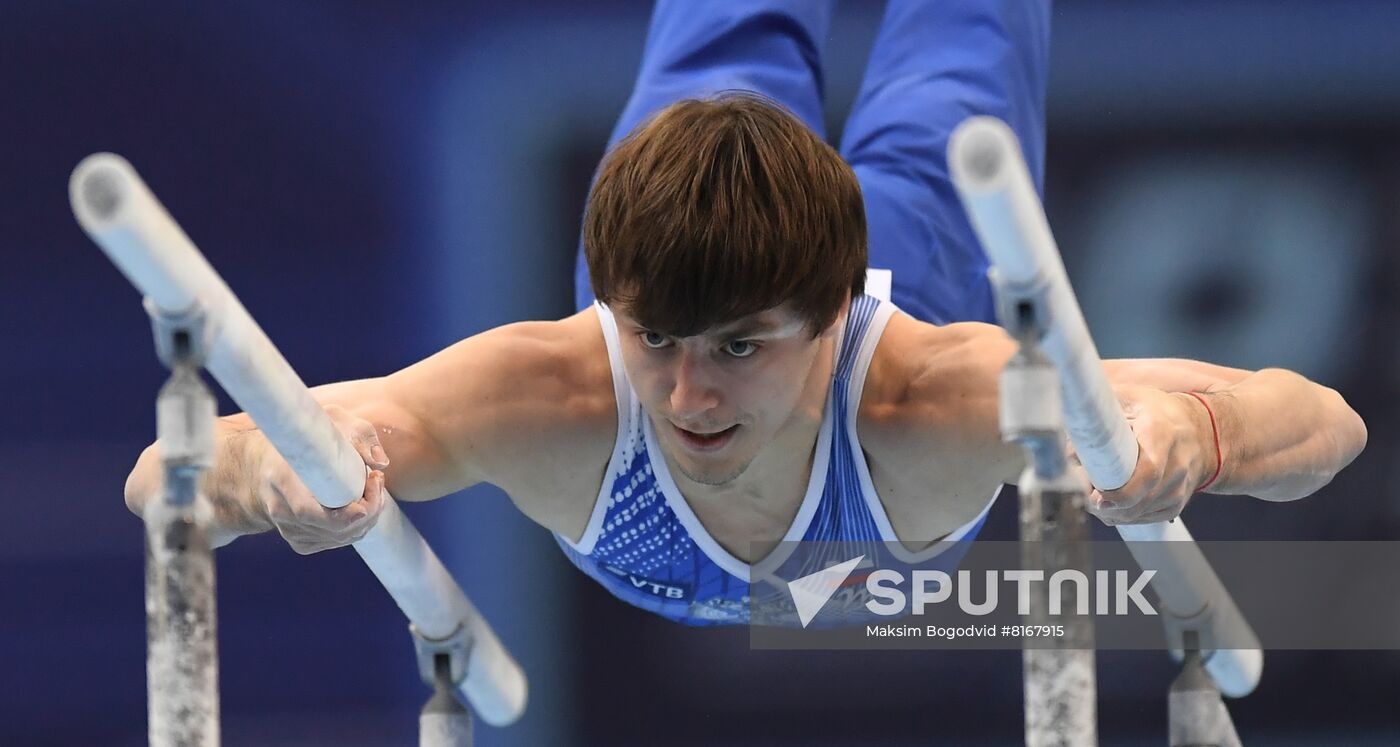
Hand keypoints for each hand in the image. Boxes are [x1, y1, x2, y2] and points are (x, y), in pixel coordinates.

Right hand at [254, 404, 389, 553]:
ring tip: (372, 488)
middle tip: (377, 480)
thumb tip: (380, 463)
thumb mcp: (332, 421)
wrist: (265, 462)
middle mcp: (281, 512)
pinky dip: (358, 527)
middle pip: (334, 529)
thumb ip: (360, 435)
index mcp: (281, 480)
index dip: (343, 514)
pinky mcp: (300, 541)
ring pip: (341, 538)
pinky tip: (363, 505)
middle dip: (368, 509)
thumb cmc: (304, 436)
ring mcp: (290, 531)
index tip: (367, 496)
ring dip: (367, 517)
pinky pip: (337, 541)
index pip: (308, 511)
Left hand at [1084, 387, 1212, 525]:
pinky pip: (1145, 518)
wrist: (1200, 428)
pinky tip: (1110, 503)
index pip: (1147, 473)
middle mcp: (1178, 462)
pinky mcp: (1178, 502)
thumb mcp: (1126, 399)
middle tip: (1084, 497)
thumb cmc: (1154, 410)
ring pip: (1140, 513)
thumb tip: (1069, 450)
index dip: (1120, 491)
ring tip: (1092, 497)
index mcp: (1162, 433)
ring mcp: (1181, 486)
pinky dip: (1123, 515)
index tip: (1096, 496)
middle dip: (1107, 505)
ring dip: (1111, 512)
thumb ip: (1096, 419)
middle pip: (1141, 499)